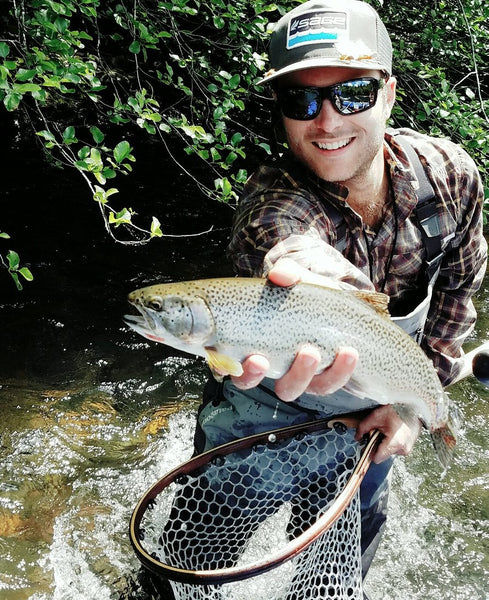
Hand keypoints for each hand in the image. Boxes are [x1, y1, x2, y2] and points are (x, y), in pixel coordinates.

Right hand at [231, 259, 358, 400]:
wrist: (348, 307)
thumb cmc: (312, 295)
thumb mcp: (299, 279)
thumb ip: (288, 273)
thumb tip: (278, 275)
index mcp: (252, 339)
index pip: (226, 359)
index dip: (221, 365)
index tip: (226, 361)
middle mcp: (268, 362)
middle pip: (248, 381)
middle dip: (252, 375)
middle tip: (260, 360)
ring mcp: (295, 375)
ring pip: (289, 389)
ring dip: (299, 373)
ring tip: (311, 352)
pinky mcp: (323, 380)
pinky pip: (327, 384)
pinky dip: (338, 371)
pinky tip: (348, 353)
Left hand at [355, 405, 421, 463]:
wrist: (413, 406)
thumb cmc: (397, 410)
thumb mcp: (375, 416)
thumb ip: (363, 428)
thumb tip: (357, 437)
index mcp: (395, 443)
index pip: (376, 459)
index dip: (368, 452)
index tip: (366, 445)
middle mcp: (403, 449)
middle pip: (382, 455)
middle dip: (376, 445)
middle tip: (377, 432)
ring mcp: (407, 448)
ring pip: (388, 451)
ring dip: (384, 443)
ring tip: (386, 430)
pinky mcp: (409, 446)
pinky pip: (395, 448)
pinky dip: (391, 441)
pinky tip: (392, 431)